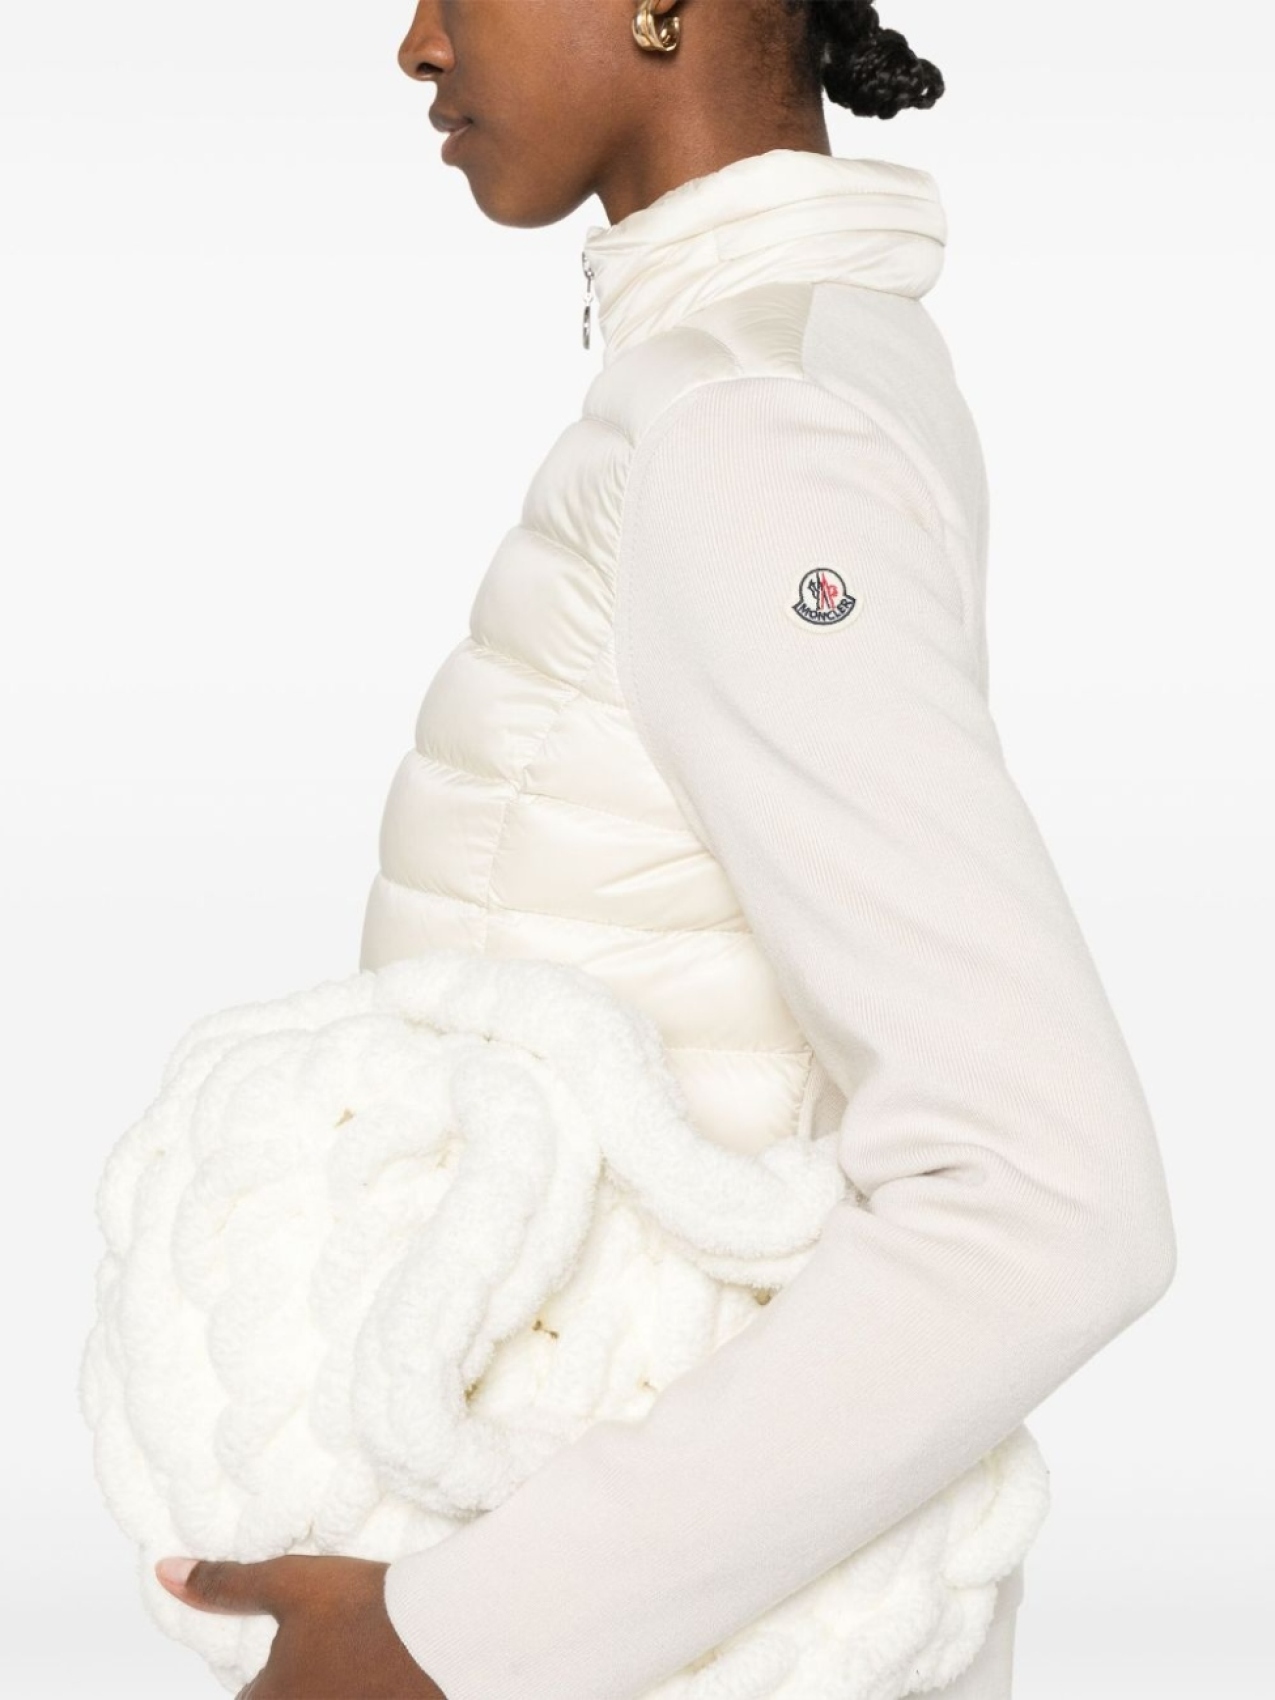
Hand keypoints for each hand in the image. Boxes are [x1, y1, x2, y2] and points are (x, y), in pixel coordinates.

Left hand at [154, 1552, 446, 1698]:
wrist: (440, 1628)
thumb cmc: (360, 1606)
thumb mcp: (288, 1583)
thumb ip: (225, 1585)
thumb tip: (165, 1572)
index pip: (245, 1698)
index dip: (259, 1678)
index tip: (288, 1647)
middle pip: (279, 1698)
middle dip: (293, 1681)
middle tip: (323, 1649)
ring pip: (322, 1699)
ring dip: (325, 1683)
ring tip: (348, 1657)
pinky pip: (354, 1697)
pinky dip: (356, 1687)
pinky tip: (376, 1670)